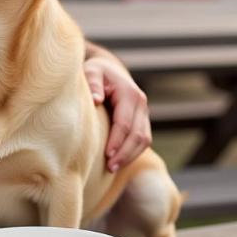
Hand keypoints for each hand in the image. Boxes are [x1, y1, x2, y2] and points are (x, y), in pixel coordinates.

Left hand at [83, 54, 151, 172]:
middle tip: (110, 167)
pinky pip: (143, 140)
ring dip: (130, 156)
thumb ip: (93, 83)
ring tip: (113, 168)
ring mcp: (144, 112)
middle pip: (138, 135)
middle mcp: (141, 103)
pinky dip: (133, 152)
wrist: (110, 69)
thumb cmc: (97, 72)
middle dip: (125, 153)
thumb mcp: (92, 71)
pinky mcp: (142, 120)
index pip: (125, 123)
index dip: (116, 141)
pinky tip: (119, 161)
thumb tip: (96, 100)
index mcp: (129, 93)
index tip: (106, 155)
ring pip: (144, 140)